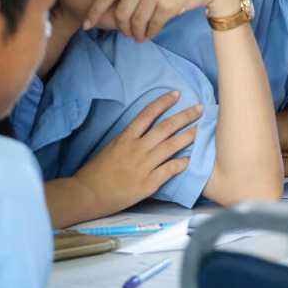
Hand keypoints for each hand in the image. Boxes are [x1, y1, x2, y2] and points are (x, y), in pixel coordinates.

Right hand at [71, 91, 200, 216]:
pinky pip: (168, 170)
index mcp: (125, 138)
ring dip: (187, 137)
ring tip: (200, 130)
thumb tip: (147, 130)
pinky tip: (188, 160)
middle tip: (200, 109)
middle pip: (165, 128)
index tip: (177, 94)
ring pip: (170, 147)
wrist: (87, 194)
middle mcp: (136, 149)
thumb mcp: (112, 147)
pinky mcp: (147, 184)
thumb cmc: (97, 171)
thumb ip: (130, 139)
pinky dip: (180, 164)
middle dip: (185, 116)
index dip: (163, 102)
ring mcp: (142, 166)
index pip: (147, 114)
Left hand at [83, 0, 239, 41]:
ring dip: (136, 33)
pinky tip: (151, 33)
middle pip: (120, 13)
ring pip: (135, 22)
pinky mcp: (167, 6)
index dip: (95, 11)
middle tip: (127, 33)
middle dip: (121, 28)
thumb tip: (116, 7)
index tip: (88, 25)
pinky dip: (150, 33)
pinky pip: (152, 26)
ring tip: (139, 36)